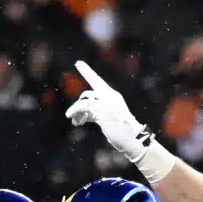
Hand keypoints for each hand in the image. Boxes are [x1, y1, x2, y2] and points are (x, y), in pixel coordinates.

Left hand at [68, 60, 174, 182]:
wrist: (133, 138)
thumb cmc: (121, 131)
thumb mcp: (108, 118)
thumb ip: (96, 113)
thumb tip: (82, 116)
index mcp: (113, 96)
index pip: (98, 81)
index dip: (87, 71)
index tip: (78, 63)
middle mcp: (110, 97)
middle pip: (88, 93)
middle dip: (77, 105)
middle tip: (70, 114)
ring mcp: (106, 104)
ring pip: (84, 103)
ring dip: (75, 111)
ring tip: (71, 119)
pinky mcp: (102, 113)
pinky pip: (84, 110)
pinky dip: (77, 115)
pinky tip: (76, 122)